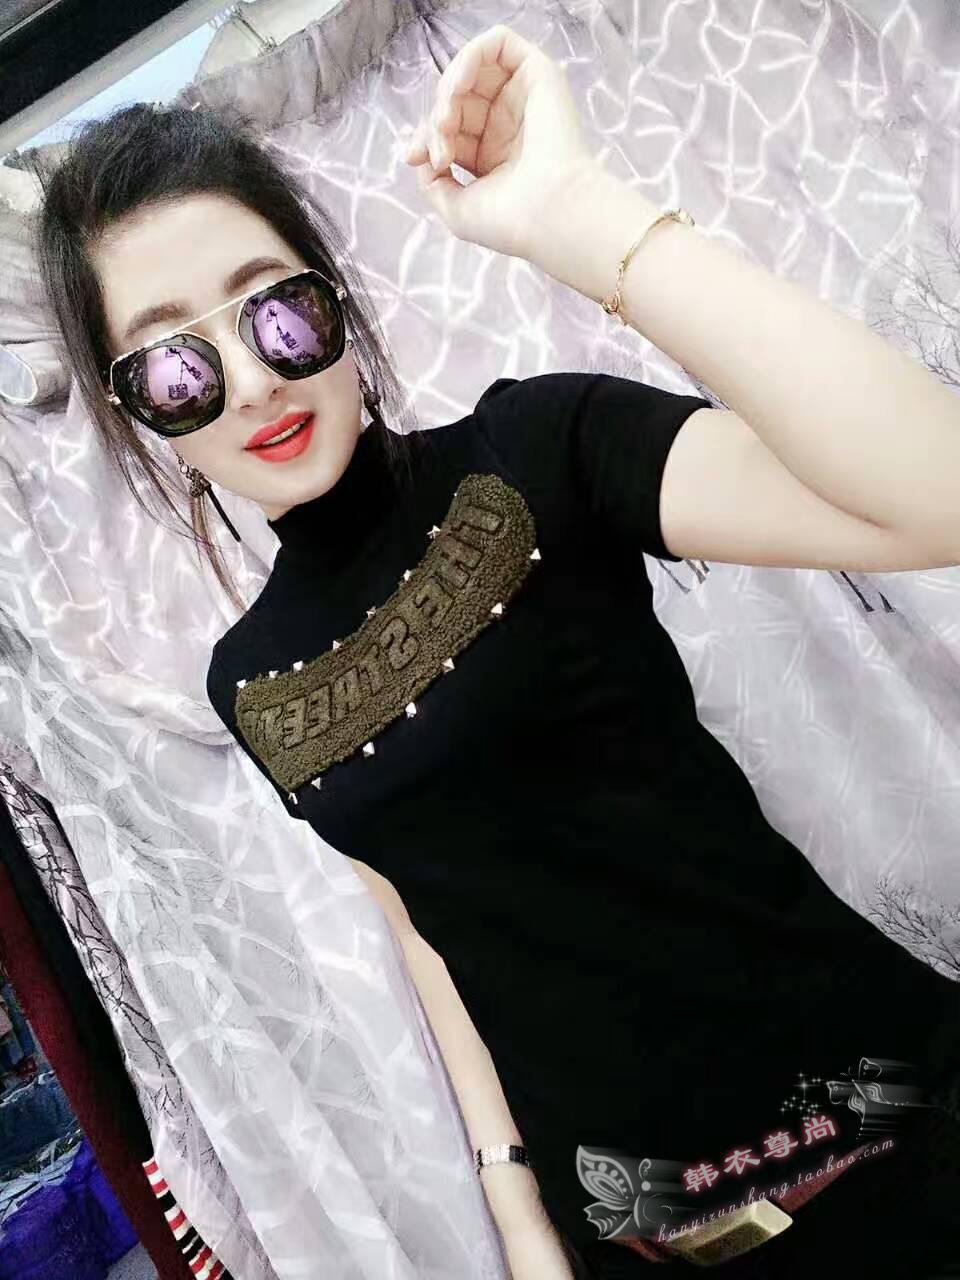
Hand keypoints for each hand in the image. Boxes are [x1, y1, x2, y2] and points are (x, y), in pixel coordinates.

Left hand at [402, 24, 596, 261]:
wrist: (548, 214)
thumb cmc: (509, 221)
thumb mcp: (455, 208)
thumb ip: (431, 181)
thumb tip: (419, 154)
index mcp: (492, 156)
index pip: (449, 127)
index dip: (426, 136)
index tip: (418, 158)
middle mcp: (508, 125)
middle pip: (456, 98)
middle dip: (437, 118)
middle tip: (441, 147)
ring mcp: (523, 99)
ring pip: (473, 70)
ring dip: (449, 88)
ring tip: (447, 119)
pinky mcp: (539, 75)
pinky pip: (499, 43)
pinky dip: (471, 56)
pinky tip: (460, 84)